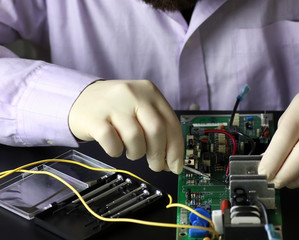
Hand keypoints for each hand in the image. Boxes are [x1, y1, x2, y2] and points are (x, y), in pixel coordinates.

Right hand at [68, 80, 183, 173]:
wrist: (80, 98)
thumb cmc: (116, 108)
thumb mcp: (140, 108)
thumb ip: (157, 130)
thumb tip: (170, 161)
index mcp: (150, 91)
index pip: (171, 123)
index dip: (176, 149)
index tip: (176, 166)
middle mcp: (133, 94)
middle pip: (156, 130)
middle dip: (159, 155)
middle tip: (156, 165)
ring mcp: (113, 105)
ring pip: (135, 138)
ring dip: (136, 153)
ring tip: (131, 151)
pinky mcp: (95, 119)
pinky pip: (113, 143)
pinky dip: (116, 152)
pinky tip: (115, 147)